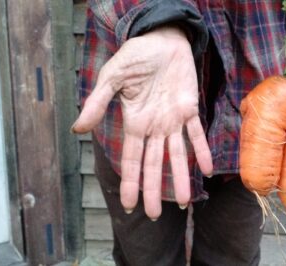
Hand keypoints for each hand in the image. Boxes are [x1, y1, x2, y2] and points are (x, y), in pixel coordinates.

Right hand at [72, 27, 212, 219]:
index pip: (131, 159)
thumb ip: (97, 103)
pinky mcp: (190, 108)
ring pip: (178, 154)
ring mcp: (173, 119)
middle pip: (154, 164)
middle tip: (153, 215)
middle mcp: (154, 127)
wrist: (161, 40)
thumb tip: (77, 130)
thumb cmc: (134, 56)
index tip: (129, 204)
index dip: (131, 182)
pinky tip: (208, 169)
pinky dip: (203, 150)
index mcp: (134, 122)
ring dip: (181, 177)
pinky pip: (197, 133)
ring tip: (185, 201)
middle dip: (154, 189)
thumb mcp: (111, 77)